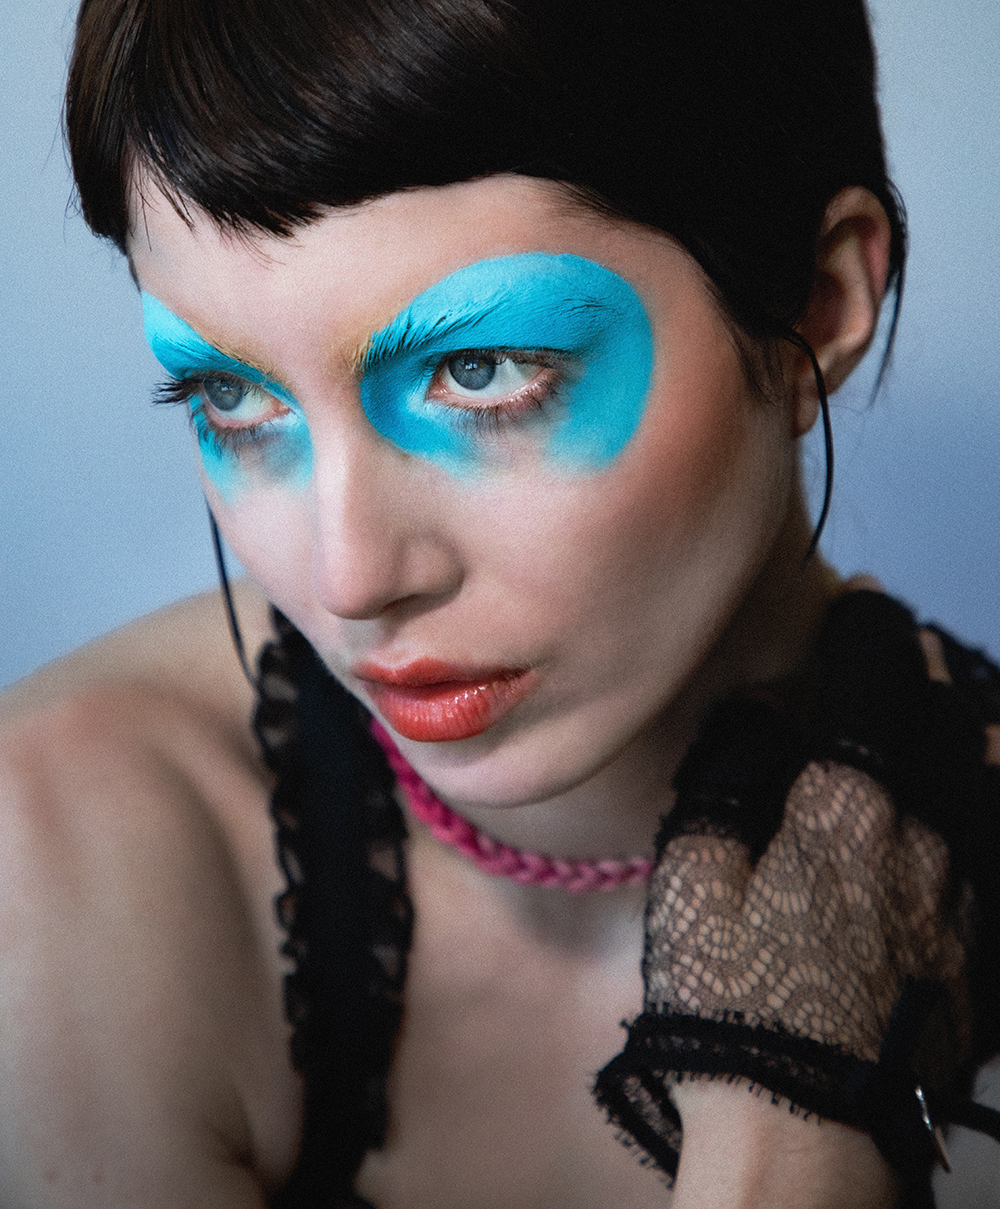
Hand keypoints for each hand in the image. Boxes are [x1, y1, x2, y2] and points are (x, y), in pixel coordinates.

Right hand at [595, 589, 998, 1206]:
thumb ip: (729, 774)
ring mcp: (963, 899)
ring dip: (966, 731)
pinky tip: (978, 795)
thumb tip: (760, 711)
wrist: (808, 1130)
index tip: (859, 599)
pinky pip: (994, 856)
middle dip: (923, 668)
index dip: (868, 627)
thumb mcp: (693, 875)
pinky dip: (985, 806)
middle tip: (902, 643)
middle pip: (946, 720)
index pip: (875, 679)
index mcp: (851, 807)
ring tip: (956, 708)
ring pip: (983, 781)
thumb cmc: (733, 1004)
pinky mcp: (980, 955)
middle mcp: (926, 837)